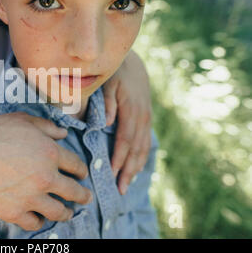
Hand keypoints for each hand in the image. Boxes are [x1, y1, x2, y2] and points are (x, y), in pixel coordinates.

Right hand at [0, 112, 92, 230]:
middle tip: (86, 198)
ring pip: (58, 211)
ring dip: (66, 213)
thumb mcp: (21, 120)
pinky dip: (38, 221)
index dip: (82, 170)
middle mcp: (46, 177)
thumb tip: (63, 132)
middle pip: (73, 191)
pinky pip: (33, 223)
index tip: (82, 174)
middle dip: (83, 195)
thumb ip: (45, 126)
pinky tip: (39, 219)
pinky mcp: (13, 212)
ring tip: (68, 213)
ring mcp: (30, 197)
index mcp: (50, 153)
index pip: (76, 165)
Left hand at [103, 50, 152, 194]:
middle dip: (128, 171)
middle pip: (136, 149)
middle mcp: (142, 117)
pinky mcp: (146, 119)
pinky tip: (135, 169)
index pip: (125, 140)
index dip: (120, 158)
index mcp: (132, 110)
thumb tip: (107, 123)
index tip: (113, 174)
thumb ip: (106, 102)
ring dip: (135, 168)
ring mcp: (146, 119)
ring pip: (143, 148)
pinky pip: (145, 142)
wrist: (133, 62)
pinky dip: (141, 158)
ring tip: (127, 185)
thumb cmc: (115, 72)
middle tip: (120, 190)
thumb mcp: (108, 82)